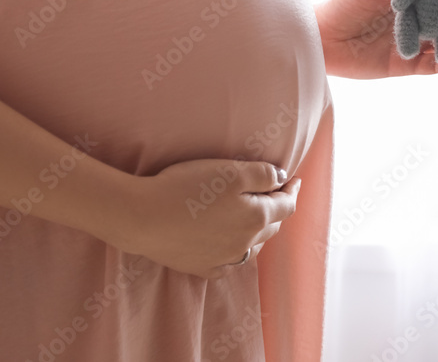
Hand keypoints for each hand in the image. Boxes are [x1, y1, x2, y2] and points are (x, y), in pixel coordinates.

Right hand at [114, 159, 300, 279]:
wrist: (143, 218)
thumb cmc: (186, 187)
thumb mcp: (230, 171)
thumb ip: (263, 174)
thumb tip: (282, 178)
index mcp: (256, 217)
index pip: (286, 205)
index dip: (292, 190)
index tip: (294, 180)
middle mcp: (246, 244)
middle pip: (272, 226)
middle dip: (277, 209)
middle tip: (276, 194)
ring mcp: (224, 259)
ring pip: (253, 247)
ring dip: (259, 231)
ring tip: (256, 217)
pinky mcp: (203, 268)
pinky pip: (230, 262)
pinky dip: (237, 250)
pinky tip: (231, 242)